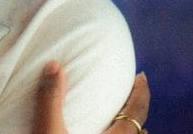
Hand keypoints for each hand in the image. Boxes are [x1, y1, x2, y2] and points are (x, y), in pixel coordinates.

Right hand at [32, 63, 149, 133]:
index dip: (141, 94)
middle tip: (129, 91)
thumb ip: (51, 101)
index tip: (141, 76)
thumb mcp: (50, 131)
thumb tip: (54, 65)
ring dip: (124, 126)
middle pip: (136, 129)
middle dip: (134, 109)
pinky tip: (97, 131)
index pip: (137, 113)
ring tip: (117, 113)